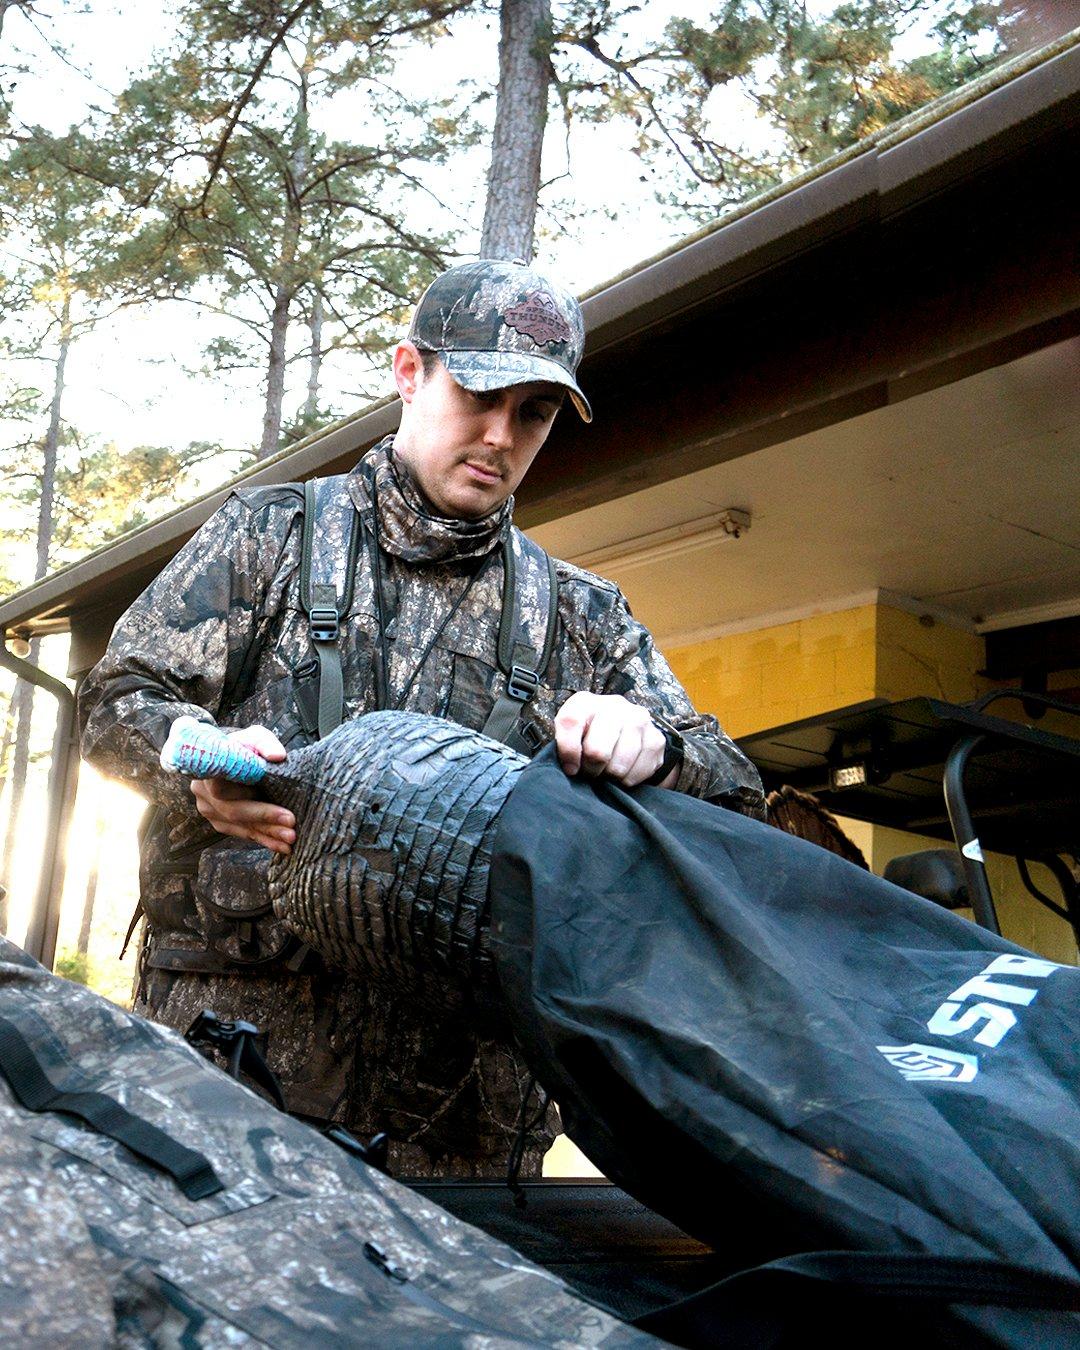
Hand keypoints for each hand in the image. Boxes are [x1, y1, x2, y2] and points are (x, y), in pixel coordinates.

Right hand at [190, 725, 295, 855]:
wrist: (232, 756)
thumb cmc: (245, 746)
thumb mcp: (255, 737)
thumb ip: (266, 743)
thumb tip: (277, 756)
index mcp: (209, 767)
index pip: (229, 791)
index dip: (258, 807)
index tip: (287, 816)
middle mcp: (202, 789)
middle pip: (234, 812)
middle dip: (267, 822)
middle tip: (292, 830)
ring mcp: (207, 807)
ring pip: (238, 826)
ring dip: (266, 835)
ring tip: (290, 841)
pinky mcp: (217, 820)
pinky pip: (240, 832)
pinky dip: (262, 839)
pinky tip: (280, 846)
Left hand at [554, 692, 675, 787]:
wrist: (625, 729)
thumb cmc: (589, 735)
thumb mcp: (570, 734)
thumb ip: (565, 745)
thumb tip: (572, 769)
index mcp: (586, 702)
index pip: (570, 723)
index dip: (568, 753)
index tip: (571, 768)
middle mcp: (615, 706)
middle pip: (597, 752)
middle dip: (591, 770)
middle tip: (591, 771)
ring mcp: (639, 721)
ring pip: (618, 767)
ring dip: (609, 776)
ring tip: (607, 770)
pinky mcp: (656, 739)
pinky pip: (636, 774)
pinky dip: (627, 780)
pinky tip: (623, 770)